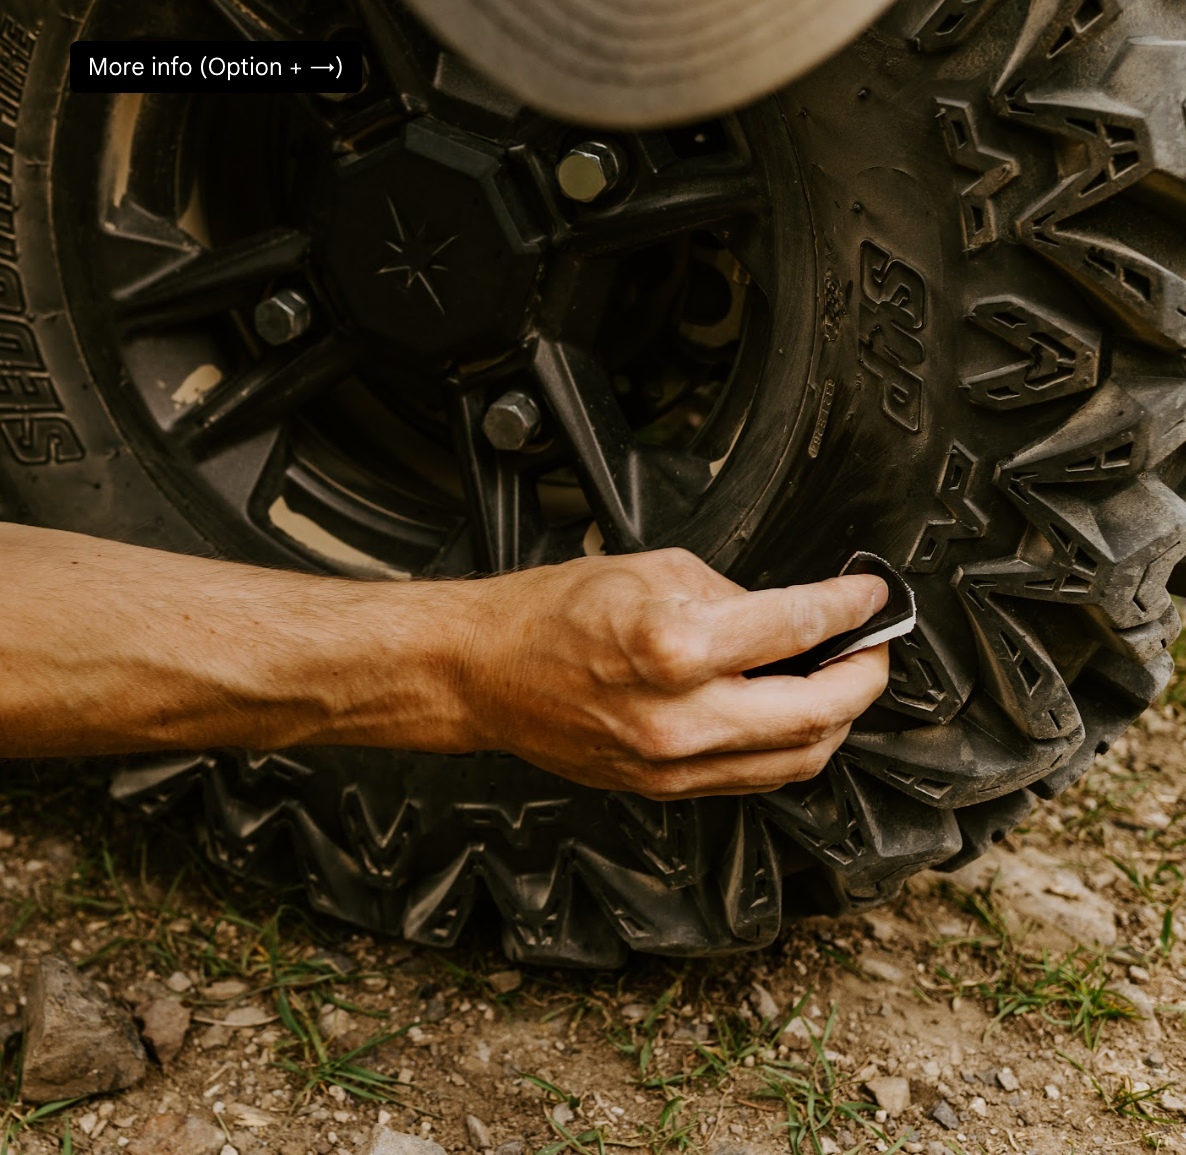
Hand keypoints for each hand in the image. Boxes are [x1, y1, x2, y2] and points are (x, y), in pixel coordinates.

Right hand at [458, 547, 890, 797]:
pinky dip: (787, 746)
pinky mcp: (663, 787)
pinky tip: (790, 715)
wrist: (484, 671)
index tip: (869, 597)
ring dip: (835, 721)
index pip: (795, 627)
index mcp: (674, 645)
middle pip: (817, 712)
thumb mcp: (649, 570)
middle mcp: (679, 715)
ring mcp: (672, 762)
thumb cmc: (550, 613)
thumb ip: (730, 594)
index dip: (848, 608)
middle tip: (873, 648)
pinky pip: (754, 776)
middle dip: (864, 676)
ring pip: (797, 759)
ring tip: (840, 684)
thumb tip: (789, 617)